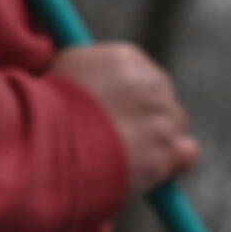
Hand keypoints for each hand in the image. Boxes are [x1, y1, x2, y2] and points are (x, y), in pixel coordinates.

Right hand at [52, 43, 200, 192]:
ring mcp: (159, 119)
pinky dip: (176, 164)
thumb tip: (95, 77)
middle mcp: (149, 83)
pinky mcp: (163, 153)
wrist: (45, 147)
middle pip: (164, 101)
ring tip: (130, 160)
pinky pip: (187, 154)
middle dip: (149, 121)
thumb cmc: (43, 113)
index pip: (146, 77)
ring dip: (160, 143)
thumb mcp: (62, 70)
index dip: (133, 102)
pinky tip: (158, 172)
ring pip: (176, 128)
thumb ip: (90, 70)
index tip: (118, 118)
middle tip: (122, 142)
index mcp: (126, 59)